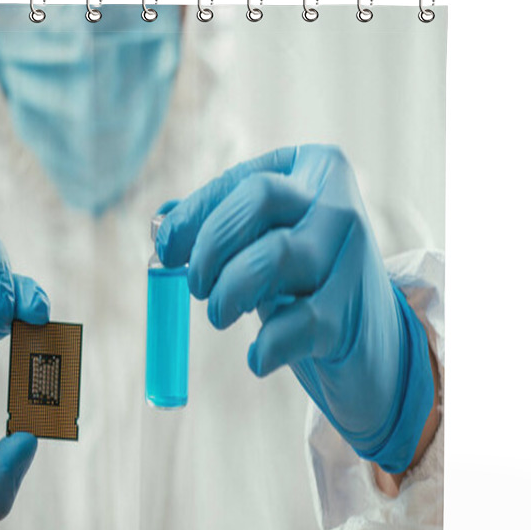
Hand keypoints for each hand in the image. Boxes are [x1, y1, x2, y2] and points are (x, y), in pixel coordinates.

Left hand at [156, 145, 433, 474]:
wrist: (371, 347)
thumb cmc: (305, 286)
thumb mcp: (264, 245)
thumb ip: (216, 227)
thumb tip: (159, 224)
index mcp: (316, 171)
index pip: (244, 179)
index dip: (194, 214)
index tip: (164, 250)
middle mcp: (339, 203)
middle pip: (261, 198)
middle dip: (212, 244)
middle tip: (196, 286)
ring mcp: (352, 257)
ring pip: (276, 254)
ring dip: (229, 290)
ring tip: (219, 315)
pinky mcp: (350, 313)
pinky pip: (294, 324)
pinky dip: (265, 347)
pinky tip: (258, 358)